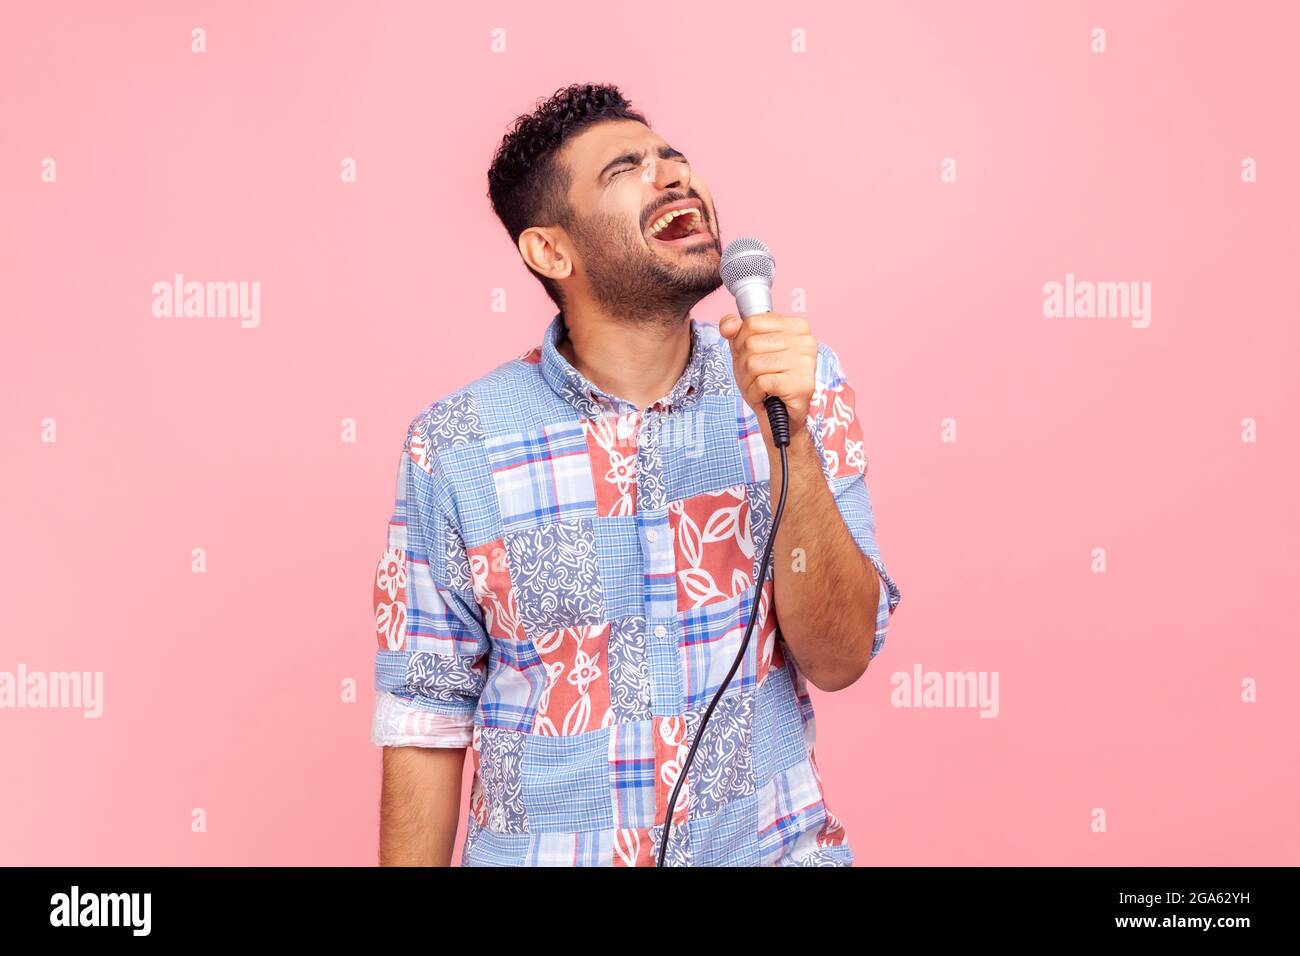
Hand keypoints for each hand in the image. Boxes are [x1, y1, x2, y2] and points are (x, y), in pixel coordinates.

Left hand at [719, 312, 818, 444]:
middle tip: (757, 377)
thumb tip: (728, 325)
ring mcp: (807, 362)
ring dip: (749, 381)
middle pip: (751, 343)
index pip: (752, 322)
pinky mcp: (803, 384)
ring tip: (761, 387)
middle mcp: (806, 341)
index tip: (754, 356)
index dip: (741, 342)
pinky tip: (766, 396)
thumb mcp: (745, 351)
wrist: (779, 417)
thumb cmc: (765, 381)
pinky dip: (756, 393)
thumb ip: (736, 331)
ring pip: (754, 363)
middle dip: (744, 365)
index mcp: (796, 326)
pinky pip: (762, 382)